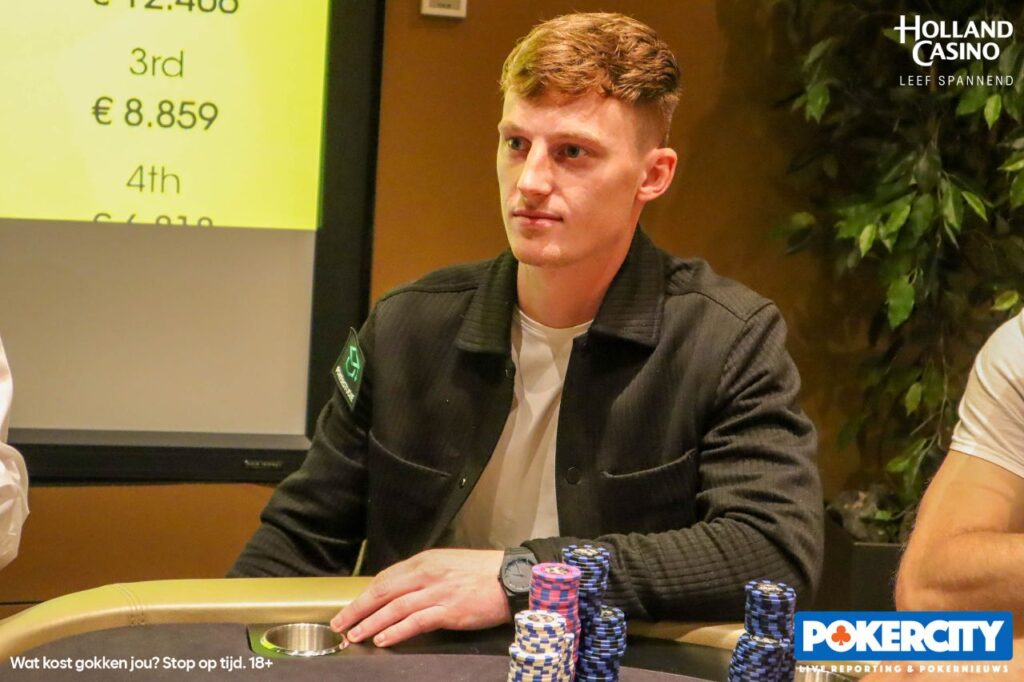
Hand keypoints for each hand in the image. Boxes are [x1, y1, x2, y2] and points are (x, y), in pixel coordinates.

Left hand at [330, 548, 508, 646]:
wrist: (512, 578)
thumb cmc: (482, 572)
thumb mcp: (447, 564)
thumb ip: (423, 575)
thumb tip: (399, 592)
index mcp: (425, 560)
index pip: (386, 578)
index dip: (364, 595)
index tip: (349, 609)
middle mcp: (427, 574)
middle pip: (383, 592)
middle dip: (358, 609)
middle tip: (340, 624)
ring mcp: (438, 592)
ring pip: (394, 608)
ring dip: (371, 624)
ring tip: (355, 635)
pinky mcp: (450, 610)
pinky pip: (416, 622)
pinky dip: (396, 631)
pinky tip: (383, 640)